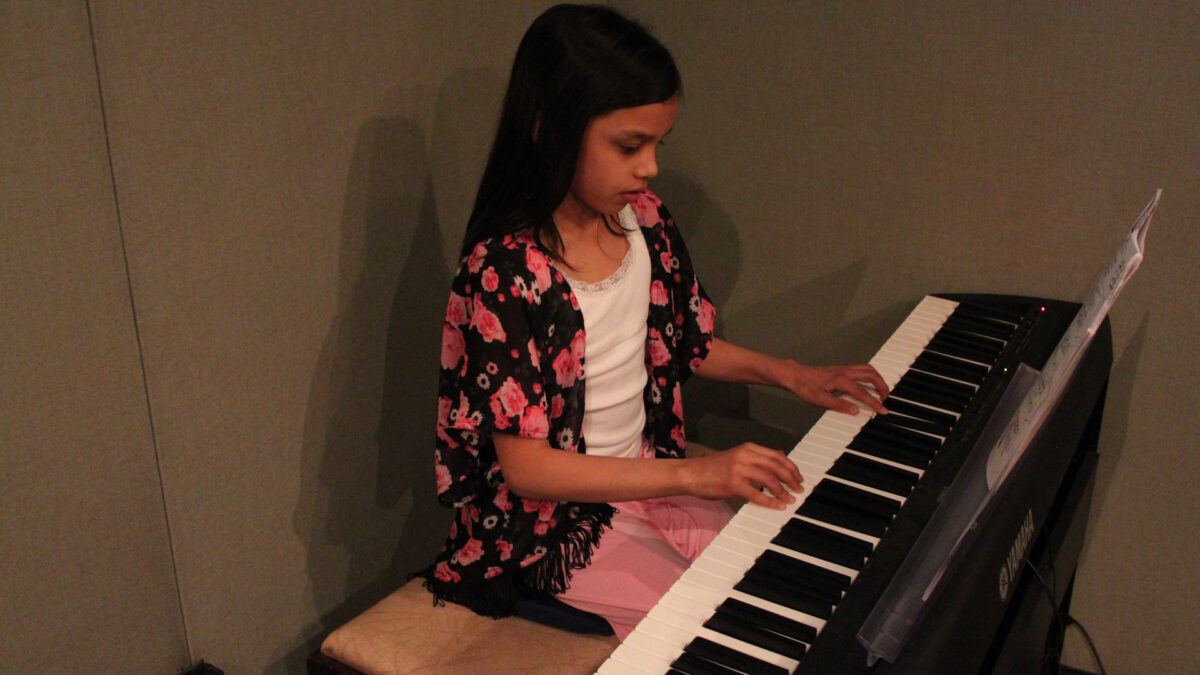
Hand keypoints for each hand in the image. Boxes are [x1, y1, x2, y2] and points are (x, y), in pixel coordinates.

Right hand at [679, 443, 803, 509]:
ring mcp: (738, 469)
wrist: (691, 473)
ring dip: (782, 491)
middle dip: (791, 478)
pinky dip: (769, 501)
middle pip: (776, 466)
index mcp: (748, 448)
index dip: (791, 467)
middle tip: (798, 489)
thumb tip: (779, 458)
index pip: (776, 456)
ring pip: (769, 479)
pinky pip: (756, 494)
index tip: (798, 477)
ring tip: (790, 499)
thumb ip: (757, 457)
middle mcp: (744, 455)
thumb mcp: (737, 456)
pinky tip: (777, 506)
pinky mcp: (732, 484)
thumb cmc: (713, 468)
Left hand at [784, 362, 889, 415]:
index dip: (874, 403)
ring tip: (881, 391)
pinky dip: (870, 375)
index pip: (863, 393)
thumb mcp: (820, 400)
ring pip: (868, 369)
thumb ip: (839, 405)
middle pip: (871, 375)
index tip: (883, 410)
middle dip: (882, 387)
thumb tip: (855, 411)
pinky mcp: (842, 369)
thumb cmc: (804, 386)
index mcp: (840, 380)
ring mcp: (844, 369)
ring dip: (878, 379)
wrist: (795, 375)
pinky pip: (861, 369)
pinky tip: (869, 384)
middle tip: (886, 399)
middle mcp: (845, 372)